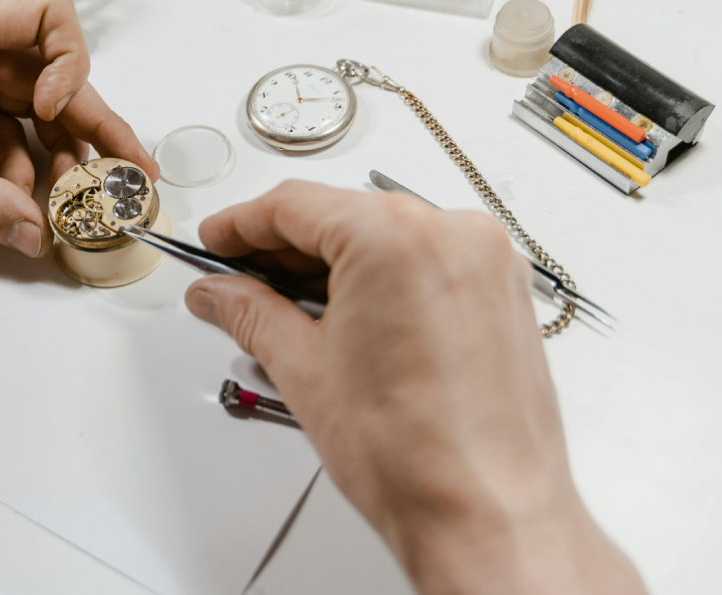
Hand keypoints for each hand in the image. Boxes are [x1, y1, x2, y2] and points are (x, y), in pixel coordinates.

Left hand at [0, 0, 156, 256]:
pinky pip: (2, 146)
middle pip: (52, 81)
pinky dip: (17, 179)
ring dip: (54, 164)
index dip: (70, 63)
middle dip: (89, 129)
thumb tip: (35, 234)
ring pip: (31, 120)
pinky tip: (23, 211)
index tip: (55, 111)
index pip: (49, 17)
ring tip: (74, 208)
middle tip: (130, 176)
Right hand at [184, 182, 646, 594]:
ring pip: (387, 235)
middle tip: (238, 277)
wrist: (489, 516)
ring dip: (333, 263)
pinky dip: (383, 276)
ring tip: (286, 305)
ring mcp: (486, 259)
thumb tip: (220, 293)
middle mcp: (452, 232)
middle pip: (344, 214)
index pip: (296, 204)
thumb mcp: (306, 370)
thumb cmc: (418, 457)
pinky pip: (428, 258)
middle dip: (284, 247)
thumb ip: (251, 312)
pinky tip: (345, 312)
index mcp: (396, 237)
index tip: (218, 241)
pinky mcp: (504, 289)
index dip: (242, 224)